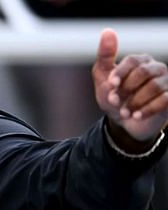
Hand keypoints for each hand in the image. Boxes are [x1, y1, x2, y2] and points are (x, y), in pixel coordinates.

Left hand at [92, 28, 167, 144]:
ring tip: (124, 112)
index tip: (110, 85)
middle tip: (114, 101)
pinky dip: (147, 109)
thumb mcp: (103, 77)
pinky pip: (164, 100)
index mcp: (140, 61)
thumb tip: (107, 31)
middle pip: (143, 73)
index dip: (120, 73)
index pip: (133, 61)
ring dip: (134, 102)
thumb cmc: (114, 96)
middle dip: (125, 89)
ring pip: (154, 87)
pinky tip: (136, 116)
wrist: (123, 121)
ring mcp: (166, 82)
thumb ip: (105, 56)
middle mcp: (156, 68)